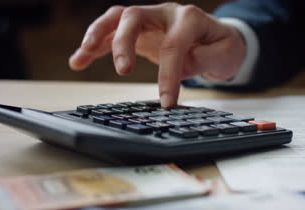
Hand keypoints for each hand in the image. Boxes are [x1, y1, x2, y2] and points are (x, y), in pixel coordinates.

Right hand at [69, 3, 245, 107]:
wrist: (217, 40)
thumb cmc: (221, 47)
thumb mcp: (225, 55)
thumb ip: (205, 59)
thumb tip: (179, 67)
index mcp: (189, 18)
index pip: (173, 45)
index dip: (168, 75)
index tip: (166, 101)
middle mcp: (165, 13)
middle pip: (134, 17)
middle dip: (124, 43)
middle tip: (123, 71)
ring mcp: (149, 20)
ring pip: (116, 18)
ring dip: (96, 35)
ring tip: (82, 55)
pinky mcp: (139, 32)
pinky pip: (112, 33)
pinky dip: (94, 45)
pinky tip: (79, 60)